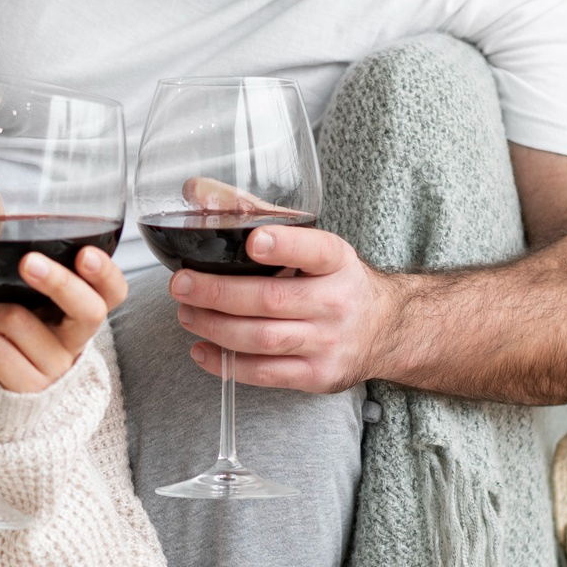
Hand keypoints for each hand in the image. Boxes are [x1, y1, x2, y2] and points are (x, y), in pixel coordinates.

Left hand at [0, 249, 128, 393]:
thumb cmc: (14, 317)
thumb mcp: (10, 276)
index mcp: (83, 304)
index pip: (113, 290)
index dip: (105, 273)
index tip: (85, 253)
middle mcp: (78, 335)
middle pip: (88, 310)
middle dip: (56, 282)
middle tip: (27, 261)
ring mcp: (57, 364)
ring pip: (19, 322)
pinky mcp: (32, 386)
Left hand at [171, 222, 393, 391]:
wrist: (384, 329)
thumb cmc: (335, 280)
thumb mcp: (312, 242)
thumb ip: (257, 215)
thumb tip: (195, 191)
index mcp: (337, 261)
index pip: (315, 251)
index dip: (284, 246)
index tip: (255, 240)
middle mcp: (336, 302)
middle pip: (272, 299)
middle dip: (218, 292)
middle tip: (181, 284)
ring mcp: (328, 342)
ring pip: (264, 338)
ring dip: (216, 327)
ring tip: (187, 313)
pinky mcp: (317, 375)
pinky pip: (266, 373)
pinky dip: (227, 364)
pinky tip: (201, 349)